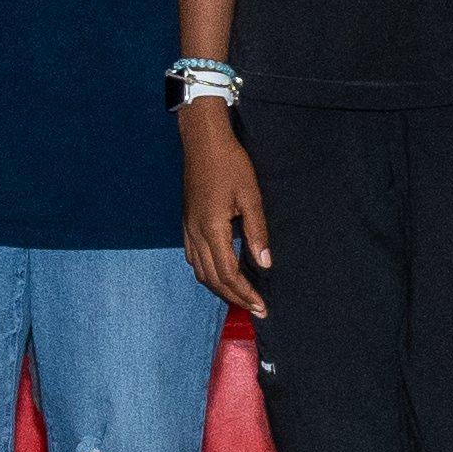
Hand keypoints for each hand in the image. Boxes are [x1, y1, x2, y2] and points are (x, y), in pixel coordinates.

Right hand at [177, 106, 270, 315]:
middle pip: (212, 278)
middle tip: (256, 309)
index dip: (245, 293)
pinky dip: (207, 273)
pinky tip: (220, 274)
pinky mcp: (186, 222)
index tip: (262, 306)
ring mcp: (188, 229)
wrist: (203, 142)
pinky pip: (193, 258)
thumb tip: (265, 264)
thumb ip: (257, 232)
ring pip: (200, 271)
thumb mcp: (251, 196)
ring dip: (220, 288)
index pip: (228, 273)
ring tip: (240, 297)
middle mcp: (195, 233)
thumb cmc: (231, 165)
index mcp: (212, 229)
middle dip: (234, 297)